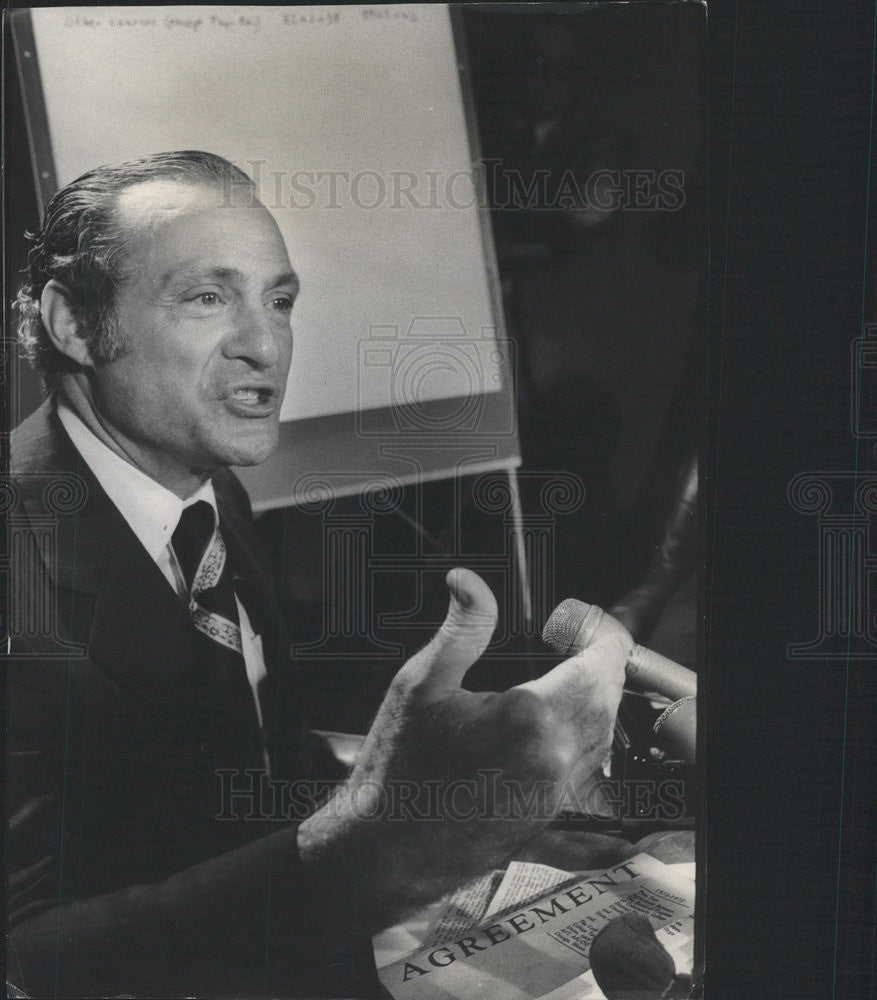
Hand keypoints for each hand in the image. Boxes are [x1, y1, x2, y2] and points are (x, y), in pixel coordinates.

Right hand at [298, 568, 625, 936]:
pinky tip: (546, 727)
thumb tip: (469, 582)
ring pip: (602, 734)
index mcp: (530, 719)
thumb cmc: (398, 768)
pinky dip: (580, 738)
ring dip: (591, 700)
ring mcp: (556, 794)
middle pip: (606, 697)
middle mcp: (554, 760)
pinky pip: (586, 769)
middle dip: (595, 663)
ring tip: (557, 677)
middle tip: (565, 641)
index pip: (601, 665)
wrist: (386, 849)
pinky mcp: (550, 817)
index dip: (597, 634)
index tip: (573, 622)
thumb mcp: (421, 683)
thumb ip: (462, 627)